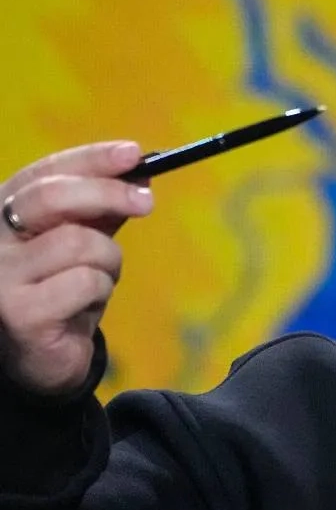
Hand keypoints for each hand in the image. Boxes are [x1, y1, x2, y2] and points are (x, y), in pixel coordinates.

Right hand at [0, 142, 153, 395]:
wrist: (41, 356)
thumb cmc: (62, 287)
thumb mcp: (81, 238)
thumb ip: (102, 207)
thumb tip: (140, 172)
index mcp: (3, 212)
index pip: (44, 172)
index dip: (91, 159)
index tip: (135, 153)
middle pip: (52, 198)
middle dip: (108, 194)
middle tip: (147, 201)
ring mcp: (1, 277)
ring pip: (81, 243)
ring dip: (108, 262)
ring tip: (97, 282)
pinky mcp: (20, 313)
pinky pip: (86, 283)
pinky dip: (100, 292)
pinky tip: (83, 308)